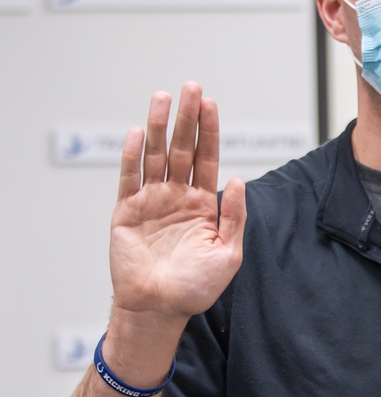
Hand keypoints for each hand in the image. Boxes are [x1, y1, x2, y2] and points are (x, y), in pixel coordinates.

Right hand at [110, 82, 246, 321]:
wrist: (159, 308)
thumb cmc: (196, 287)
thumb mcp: (228, 253)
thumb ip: (234, 216)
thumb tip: (238, 179)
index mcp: (203, 204)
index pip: (207, 158)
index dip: (209, 131)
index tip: (210, 104)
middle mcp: (177, 197)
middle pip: (181, 149)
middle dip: (186, 119)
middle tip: (190, 88)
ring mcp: (151, 201)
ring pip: (154, 156)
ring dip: (157, 126)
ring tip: (162, 98)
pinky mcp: (126, 211)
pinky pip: (128, 178)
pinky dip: (131, 156)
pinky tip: (136, 133)